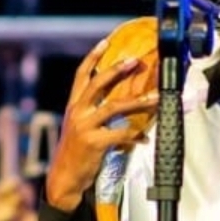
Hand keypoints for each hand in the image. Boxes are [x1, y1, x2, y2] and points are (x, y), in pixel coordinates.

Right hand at [45, 36, 158, 212]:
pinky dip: (136, 135)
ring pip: (115, 107)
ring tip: (155, 97)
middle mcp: (77, 112)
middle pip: (98, 84)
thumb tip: (120, 104)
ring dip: (138, 101)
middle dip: (117, 70)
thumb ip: (94, 113)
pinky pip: (121, 134)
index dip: (93, 57)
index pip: (81, 75)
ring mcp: (85, 127)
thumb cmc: (76, 153)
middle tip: (135, 61)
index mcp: (73, 106)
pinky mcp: (94, 143)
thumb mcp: (79, 128)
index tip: (106, 42)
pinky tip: (145, 138)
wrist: (64, 178)